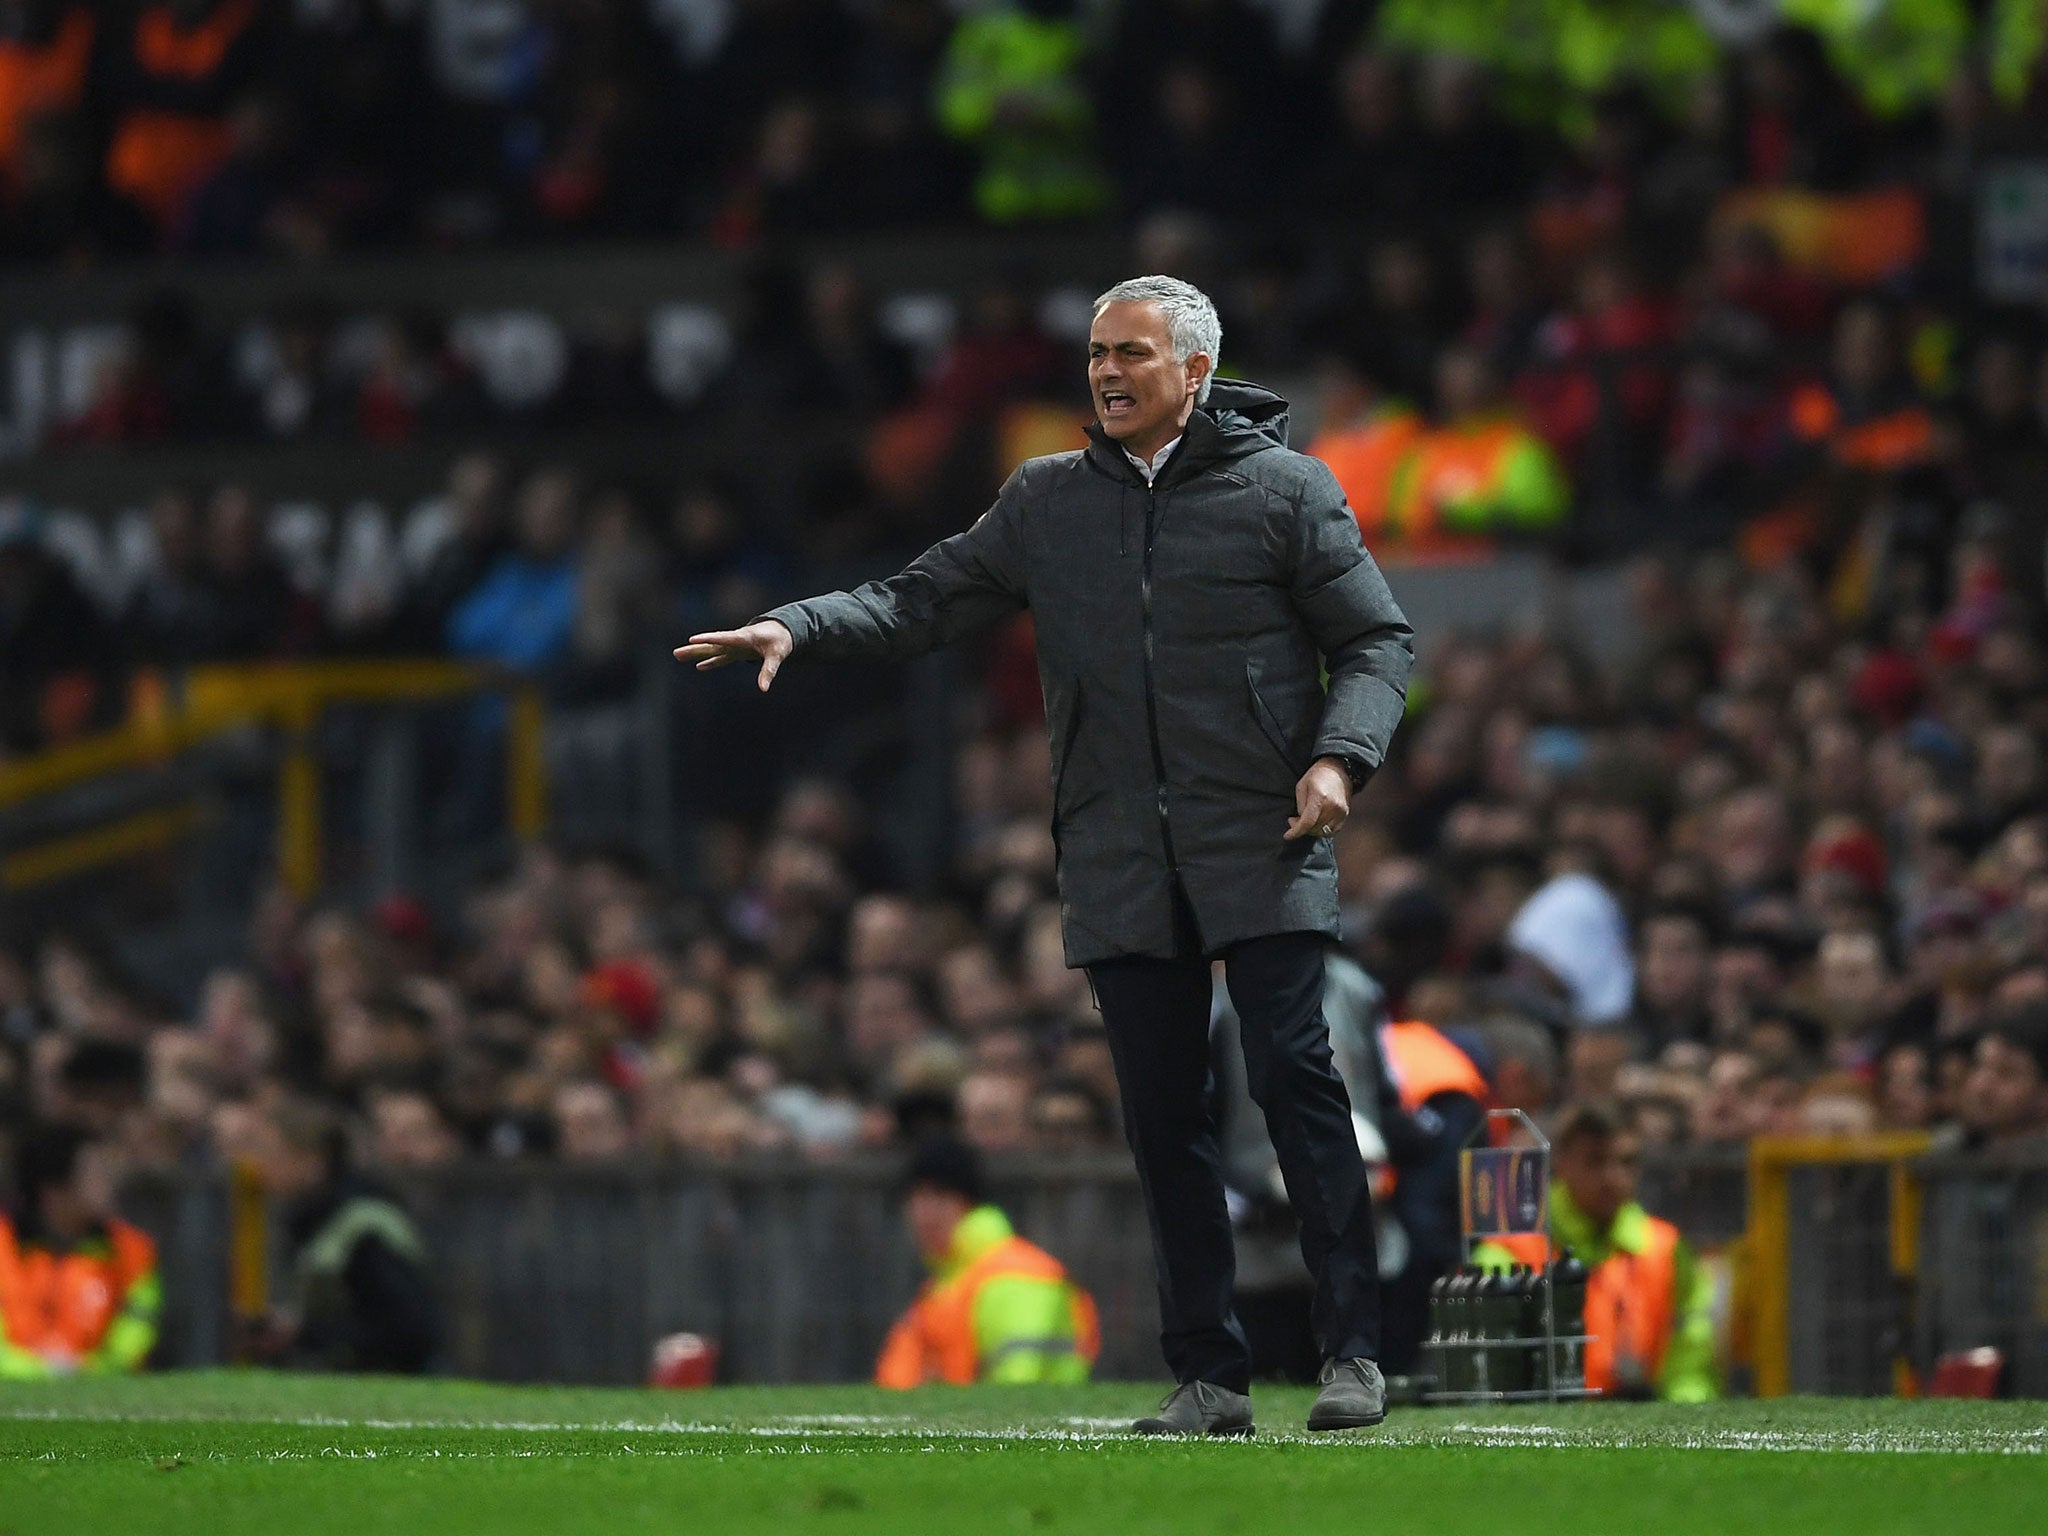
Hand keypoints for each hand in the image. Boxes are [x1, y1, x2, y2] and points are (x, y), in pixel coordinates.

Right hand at [673, 620, 793, 692]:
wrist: (781, 631)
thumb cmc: (779, 641)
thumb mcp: (777, 656)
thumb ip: (769, 671)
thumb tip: (763, 689)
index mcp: (743, 637)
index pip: (723, 638)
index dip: (708, 639)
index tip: (692, 639)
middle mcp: (734, 640)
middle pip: (711, 645)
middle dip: (694, 649)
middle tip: (676, 653)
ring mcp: (734, 646)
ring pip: (712, 650)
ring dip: (696, 654)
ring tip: (678, 656)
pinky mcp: (736, 651)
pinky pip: (720, 657)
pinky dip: (711, 662)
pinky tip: (699, 667)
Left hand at [1283, 756, 1350, 841]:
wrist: (1337, 769)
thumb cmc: (1317, 775)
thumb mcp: (1301, 786)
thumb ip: (1300, 806)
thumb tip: (1299, 822)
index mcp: (1319, 796)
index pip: (1307, 822)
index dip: (1296, 831)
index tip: (1287, 836)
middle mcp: (1332, 806)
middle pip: (1314, 828)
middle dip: (1301, 828)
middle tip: (1294, 820)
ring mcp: (1341, 811)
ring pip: (1323, 831)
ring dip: (1311, 830)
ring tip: (1305, 820)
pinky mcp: (1345, 814)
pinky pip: (1333, 831)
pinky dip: (1322, 830)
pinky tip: (1316, 823)